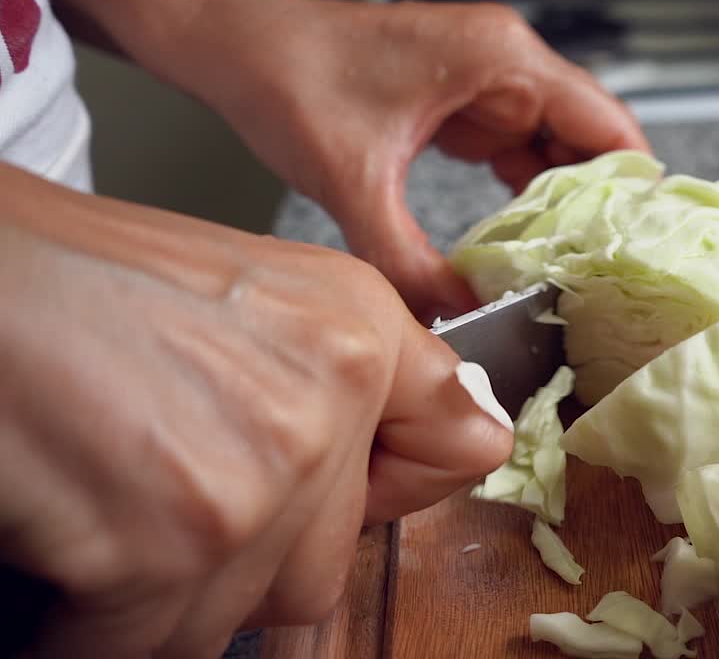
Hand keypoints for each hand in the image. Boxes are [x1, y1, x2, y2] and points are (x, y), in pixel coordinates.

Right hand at [0, 165, 512, 657]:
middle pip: (327, 562)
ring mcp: (258, 476)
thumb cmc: (78, 280)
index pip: (464, 448)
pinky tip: (69, 562)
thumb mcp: (254, 295)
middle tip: (167, 493)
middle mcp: (329, 395)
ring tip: (108, 516)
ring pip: (243, 613)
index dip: (393, 484)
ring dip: (170, 594)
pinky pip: (150, 644)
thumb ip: (340, 377)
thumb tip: (439, 448)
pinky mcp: (171, 543)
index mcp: (356, 326)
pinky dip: (96, 629)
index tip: (343, 490)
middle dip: (249, 556)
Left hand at [205, 0, 649, 320]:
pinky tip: (518, 244)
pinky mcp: (463, 105)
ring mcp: (486, 83)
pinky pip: (515, 155)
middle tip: (599, 274)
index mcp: (500, 59)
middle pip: (587, 142)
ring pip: (553, 153)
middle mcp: (505, 64)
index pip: (605, 122)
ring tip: (565, 269)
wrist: (236, 49)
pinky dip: (520, 199)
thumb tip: (451, 317)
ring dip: (558, 208)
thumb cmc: (288, 75)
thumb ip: (406, 260)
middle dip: (594, 208)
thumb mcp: (353, 180)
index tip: (640, 244)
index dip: (632, 185)